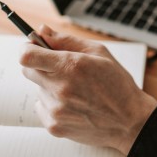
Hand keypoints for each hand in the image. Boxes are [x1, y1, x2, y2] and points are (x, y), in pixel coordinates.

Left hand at [20, 25, 156, 154]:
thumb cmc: (118, 84)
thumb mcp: (99, 52)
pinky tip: (74, 104)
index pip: (27, 56)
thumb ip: (66, 40)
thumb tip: (43, 31)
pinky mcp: (55, 126)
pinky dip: (53, 103)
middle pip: (29, 71)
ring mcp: (56, 109)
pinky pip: (42, 107)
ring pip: (39, 89)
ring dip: (51, 86)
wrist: (129, 120)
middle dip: (41, 65)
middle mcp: (59, 88)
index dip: (27, 48)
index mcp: (70, 66)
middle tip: (62, 68)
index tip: (33, 47)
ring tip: (76, 90)